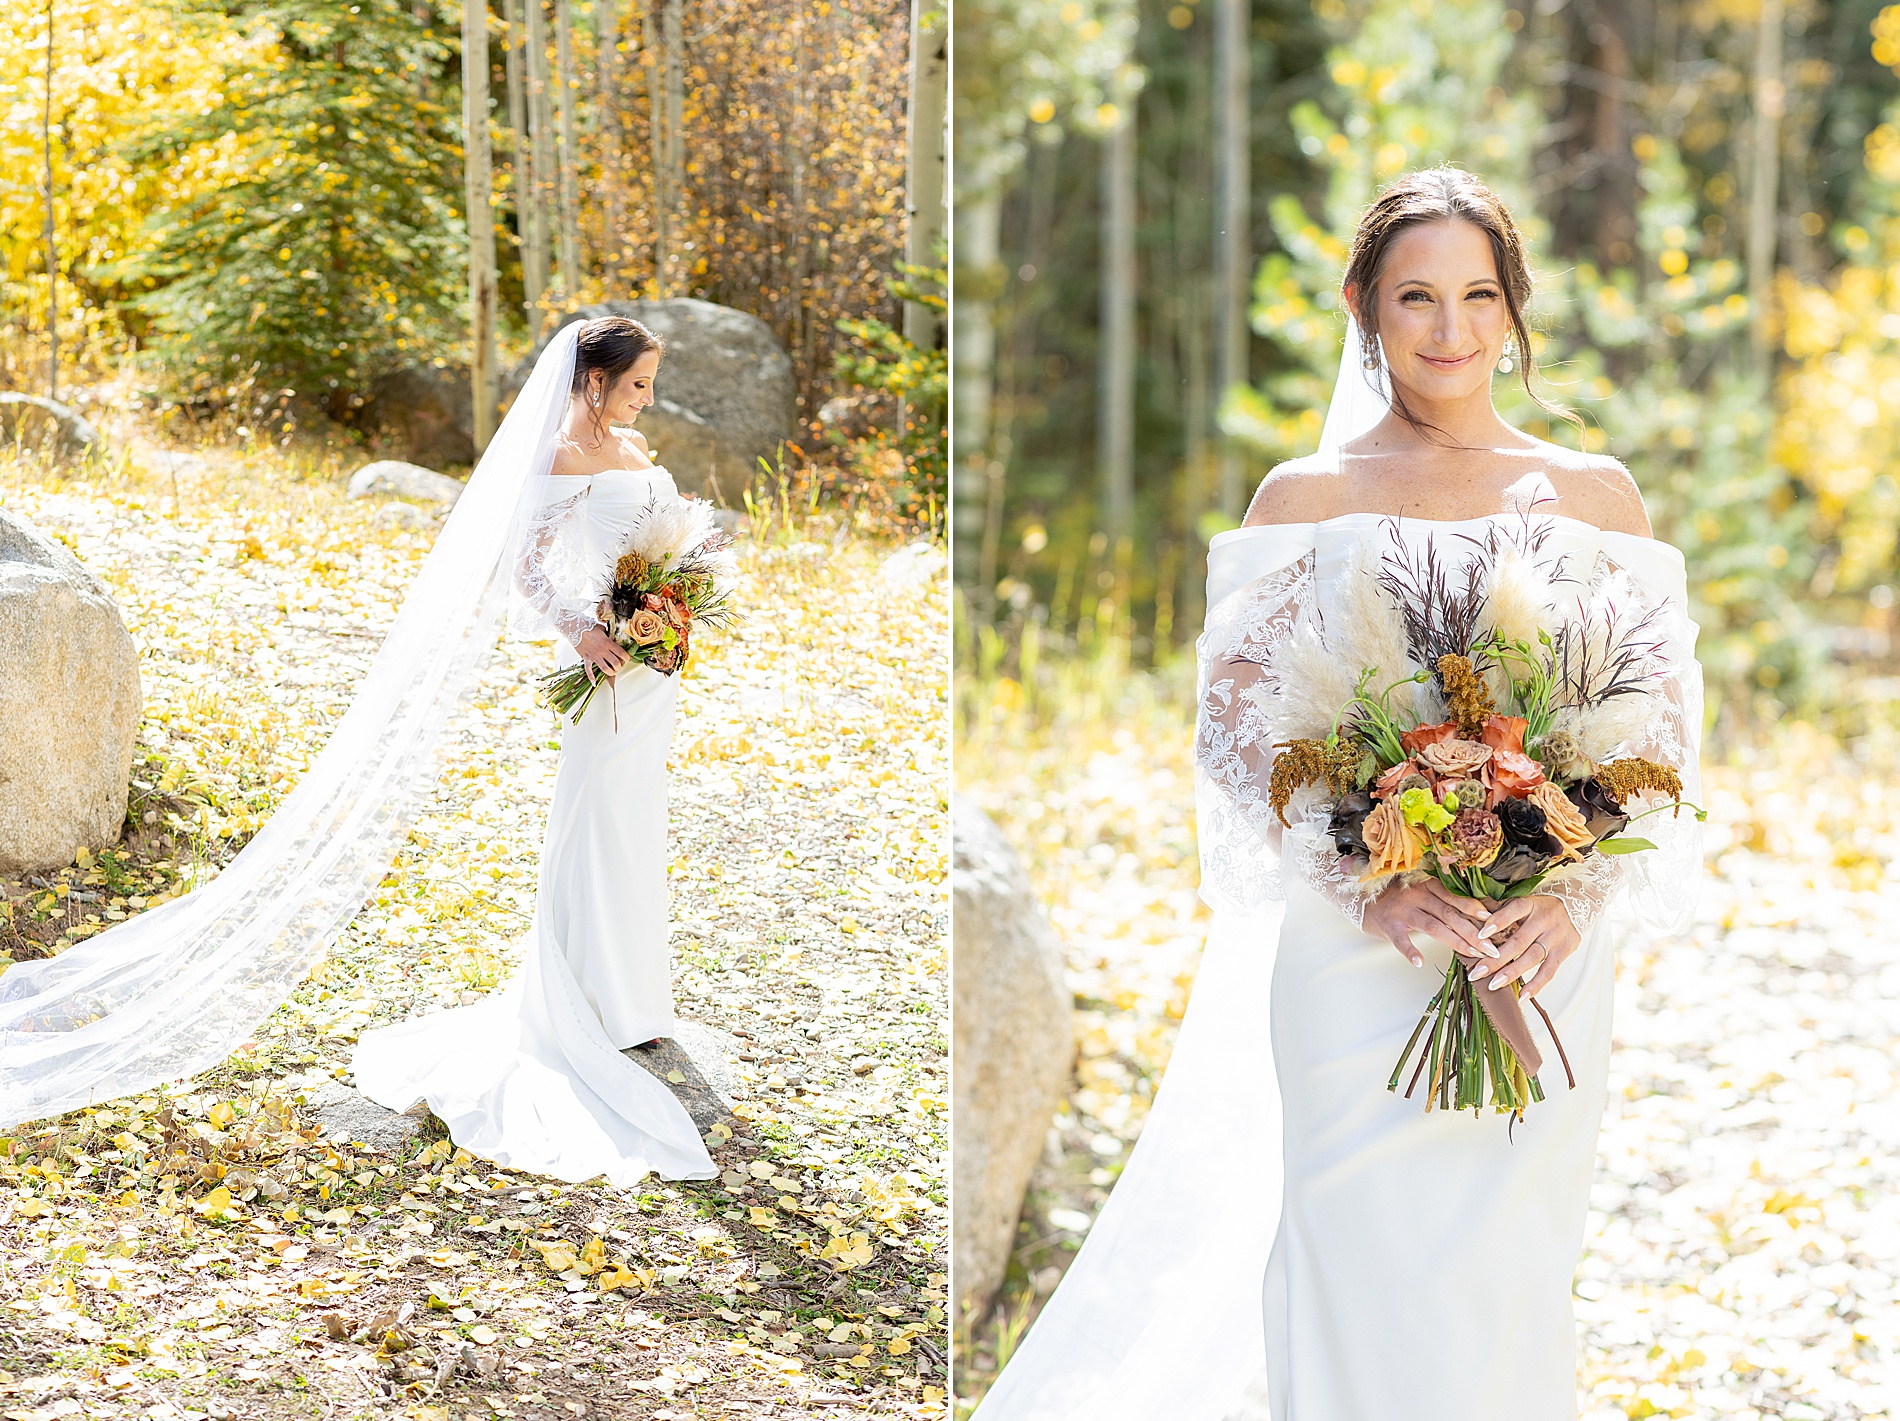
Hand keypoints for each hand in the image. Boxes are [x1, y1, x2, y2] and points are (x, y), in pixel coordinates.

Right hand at [575, 626, 628, 683]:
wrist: (575, 629)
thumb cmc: (589, 628)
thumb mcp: (602, 628)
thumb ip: (609, 631)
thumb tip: (614, 631)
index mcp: (608, 643)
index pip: (621, 653)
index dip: (626, 658)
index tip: (627, 659)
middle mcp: (603, 651)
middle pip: (615, 662)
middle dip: (619, 666)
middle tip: (620, 666)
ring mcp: (594, 656)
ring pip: (605, 668)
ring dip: (611, 672)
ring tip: (613, 672)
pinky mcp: (587, 658)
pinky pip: (588, 670)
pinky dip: (591, 677)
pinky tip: (594, 682)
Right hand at [1363, 879, 1492, 966]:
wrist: (1360, 898)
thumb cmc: (1396, 898)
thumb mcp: (1419, 892)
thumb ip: (1441, 900)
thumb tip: (1475, 914)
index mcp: (1426, 885)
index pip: (1455, 898)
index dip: (1475, 910)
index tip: (1493, 922)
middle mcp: (1416, 895)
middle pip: (1449, 914)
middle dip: (1474, 932)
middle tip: (1492, 949)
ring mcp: (1402, 911)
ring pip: (1433, 926)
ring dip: (1456, 942)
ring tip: (1474, 955)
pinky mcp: (1389, 926)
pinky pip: (1401, 940)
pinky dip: (1410, 951)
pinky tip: (1419, 962)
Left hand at [1468, 894, 1579, 996]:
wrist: (1575, 907)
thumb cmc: (1539, 908)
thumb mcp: (1524, 903)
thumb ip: (1504, 913)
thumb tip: (1477, 930)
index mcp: (1530, 904)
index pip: (1513, 910)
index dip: (1496, 922)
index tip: (1479, 936)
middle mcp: (1543, 920)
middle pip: (1518, 941)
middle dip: (1496, 959)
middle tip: (1477, 972)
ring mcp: (1554, 937)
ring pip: (1532, 958)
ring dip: (1511, 973)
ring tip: (1494, 985)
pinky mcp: (1563, 952)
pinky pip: (1549, 971)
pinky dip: (1536, 985)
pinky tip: (1522, 996)